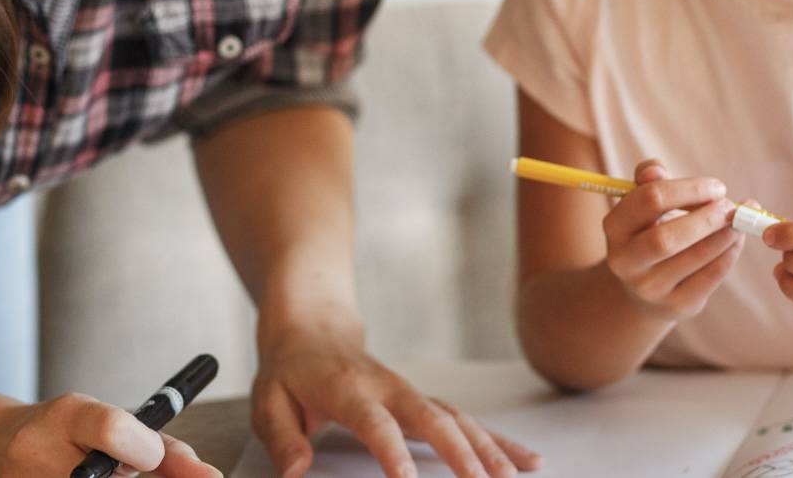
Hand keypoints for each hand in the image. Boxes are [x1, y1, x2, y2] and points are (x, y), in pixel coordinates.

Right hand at [0, 393, 220, 477]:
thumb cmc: (68, 435)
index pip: (112, 430)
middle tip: (120, 470)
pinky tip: (81, 476)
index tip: (150, 457)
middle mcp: (38, 451)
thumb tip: (211, 477)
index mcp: (67, 416)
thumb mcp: (108, 422)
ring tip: (92, 473)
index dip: (144, 449)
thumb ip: (164, 448)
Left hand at [251, 315, 542, 477]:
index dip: (392, 452)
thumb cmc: (290, 372)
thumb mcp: (268, 401)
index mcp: (348, 390)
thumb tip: (294, 471)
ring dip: (489, 448)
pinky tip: (524, 461)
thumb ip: (281, 437)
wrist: (313, 330)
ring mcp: (412, 393)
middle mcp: (389, 389)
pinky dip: (497, 441)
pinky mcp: (425, 401)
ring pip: (458, 419)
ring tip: (516, 477)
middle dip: (461, 453)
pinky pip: (467, 421)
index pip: (375, 424)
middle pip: (432, 419)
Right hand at [600, 159, 743, 320]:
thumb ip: (648, 180)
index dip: (689, 189)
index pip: (649, 200)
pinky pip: (710, 277)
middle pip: (666, 238)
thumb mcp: (643, 204)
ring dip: (725, 235)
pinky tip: (736, 241)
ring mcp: (650, 288)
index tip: (716, 188)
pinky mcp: (676, 305)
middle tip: (730, 207)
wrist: (645, 289)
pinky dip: (729, 254)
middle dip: (706, 218)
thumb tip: (656, 170)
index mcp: (615, 227)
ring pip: (694, 258)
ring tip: (740, 221)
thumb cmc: (650, 232)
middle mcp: (625, 261)